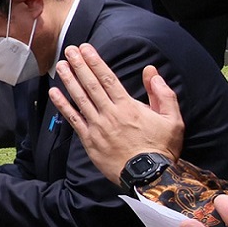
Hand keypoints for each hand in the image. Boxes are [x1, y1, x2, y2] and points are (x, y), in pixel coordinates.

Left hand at [50, 44, 184, 184]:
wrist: (149, 177)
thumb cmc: (162, 148)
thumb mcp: (173, 119)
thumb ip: (163, 94)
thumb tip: (152, 72)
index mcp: (129, 107)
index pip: (108, 79)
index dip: (95, 62)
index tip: (86, 49)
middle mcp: (110, 114)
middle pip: (91, 85)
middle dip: (79, 66)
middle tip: (69, 50)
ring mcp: (97, 127)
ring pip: (80, 99)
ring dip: (69, 80)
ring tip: (60, 65)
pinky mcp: (89, 140)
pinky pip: (73, 120)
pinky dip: (63, 105)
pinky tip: (54, 93)